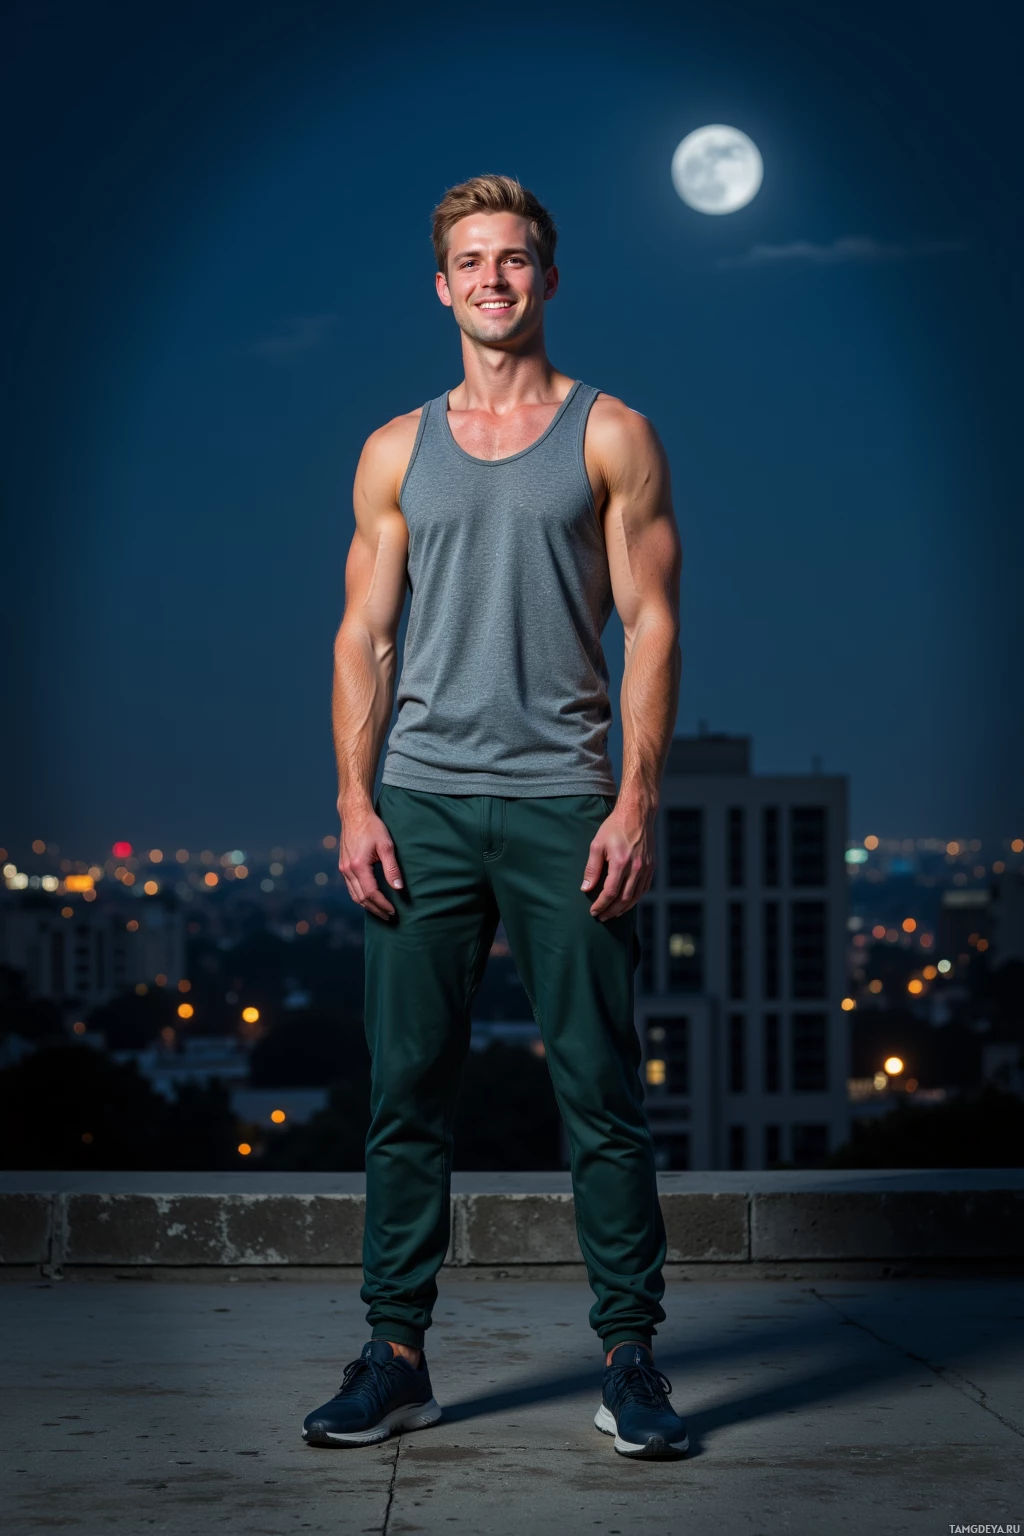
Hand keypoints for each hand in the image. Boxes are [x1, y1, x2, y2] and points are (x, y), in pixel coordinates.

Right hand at [338, 806, 403, 919]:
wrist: (354, 814)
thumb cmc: (372, 827)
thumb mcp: (386, 846)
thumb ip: (392, 868)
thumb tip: (399, 888)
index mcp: (358, 865)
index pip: (371, 893)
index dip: (382, 904)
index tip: (393, 911)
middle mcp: (347, 869)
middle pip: (361, 898)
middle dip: (376, 909)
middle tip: (389, 916)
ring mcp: (343, 868)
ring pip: (354, 895)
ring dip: (367, 905)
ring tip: (381, 911)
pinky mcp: (342, 866)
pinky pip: (351, 887)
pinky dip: (361, 896)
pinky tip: (371, 898)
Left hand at [581, 800, 654, 920]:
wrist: (636, 814)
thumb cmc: (614, 827)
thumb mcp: (597, 845)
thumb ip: (592, 868)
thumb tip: (585, 888)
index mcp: (621, 863)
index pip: (610, 893)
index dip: (601, 905)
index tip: (593, 912)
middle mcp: (636, 868)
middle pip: (624, 899)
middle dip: (611, 911)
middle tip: (601, 917)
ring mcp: (646, 868)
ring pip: (636, 897)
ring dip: (624, 908)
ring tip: (613, 914)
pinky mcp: (652, 866)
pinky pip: (644, 888)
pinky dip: (635, 898)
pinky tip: (627, 902)